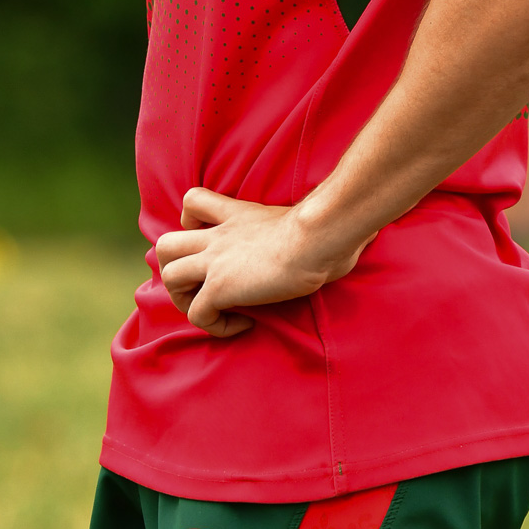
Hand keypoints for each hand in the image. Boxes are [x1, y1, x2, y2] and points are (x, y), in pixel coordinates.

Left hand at [155, 188, 369, 337]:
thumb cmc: (328, 227)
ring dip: (185, 300)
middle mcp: (218, 236)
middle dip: (174, 270)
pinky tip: (243, 325)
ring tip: (215, 310)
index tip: (211, 244)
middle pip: (164, 244)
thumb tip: (363, 230)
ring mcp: (215, 261)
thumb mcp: (311, 217)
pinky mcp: (219, 288)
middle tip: (204, 287)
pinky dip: (214, 326)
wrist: (318, 236)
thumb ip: (320, 221)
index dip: (190, 223)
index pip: (192, 202)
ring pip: (168, 276)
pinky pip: (197, 314)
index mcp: (237, 214)